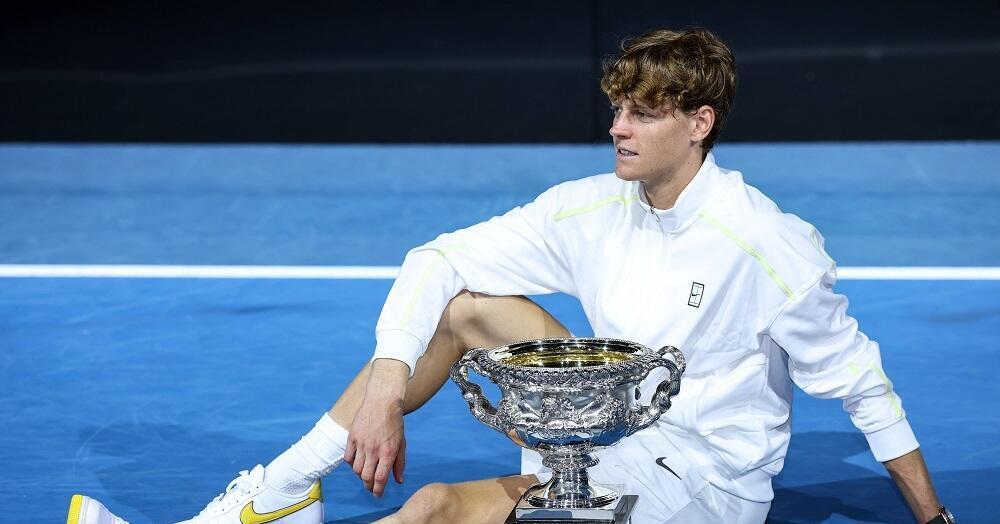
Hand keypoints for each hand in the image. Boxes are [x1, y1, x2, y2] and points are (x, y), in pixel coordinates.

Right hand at [344, 359, 408, 496]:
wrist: (382, 401)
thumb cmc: (394, 423)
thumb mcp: (401, 443)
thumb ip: (399, 463)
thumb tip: (398, 481)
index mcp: (388, 452)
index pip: (380, 479)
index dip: (378, 490)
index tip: (378, 494)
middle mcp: (373, 450)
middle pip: (366, 477)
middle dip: (368, 487)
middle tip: (371, 488)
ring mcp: (361, 443)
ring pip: (356, 469)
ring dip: (361, 475)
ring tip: (366, 474)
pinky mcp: (352, 437)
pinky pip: (348, 458)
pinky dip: (352, 464)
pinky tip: (358, 463)